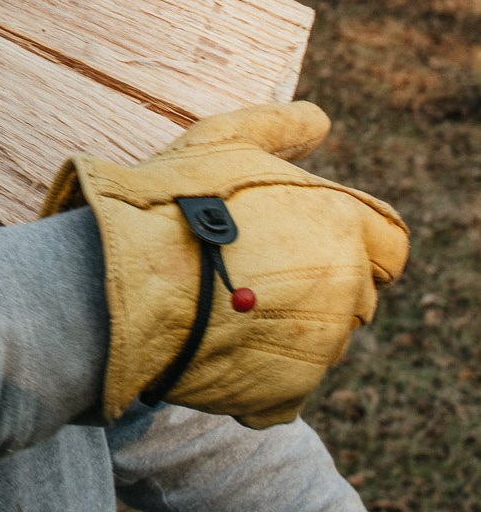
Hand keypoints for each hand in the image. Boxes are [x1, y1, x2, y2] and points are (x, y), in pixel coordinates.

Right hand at [42, 102, 407, 428]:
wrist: (123, 278)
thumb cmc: (169, 201)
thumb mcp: (222, 139)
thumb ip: (280, 126)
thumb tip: (321, 119)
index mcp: (342, 220)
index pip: (388, 242)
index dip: (353, 242)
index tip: (310, 243)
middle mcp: (345, 284)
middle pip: (355, 295)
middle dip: (317, 287)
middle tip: (253, 275)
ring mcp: (320, 344)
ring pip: (321, 343)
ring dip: (285, 331)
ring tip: (223, 312)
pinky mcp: (288, 392)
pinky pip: (286, 390)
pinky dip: (258, 378)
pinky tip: (216, 351)